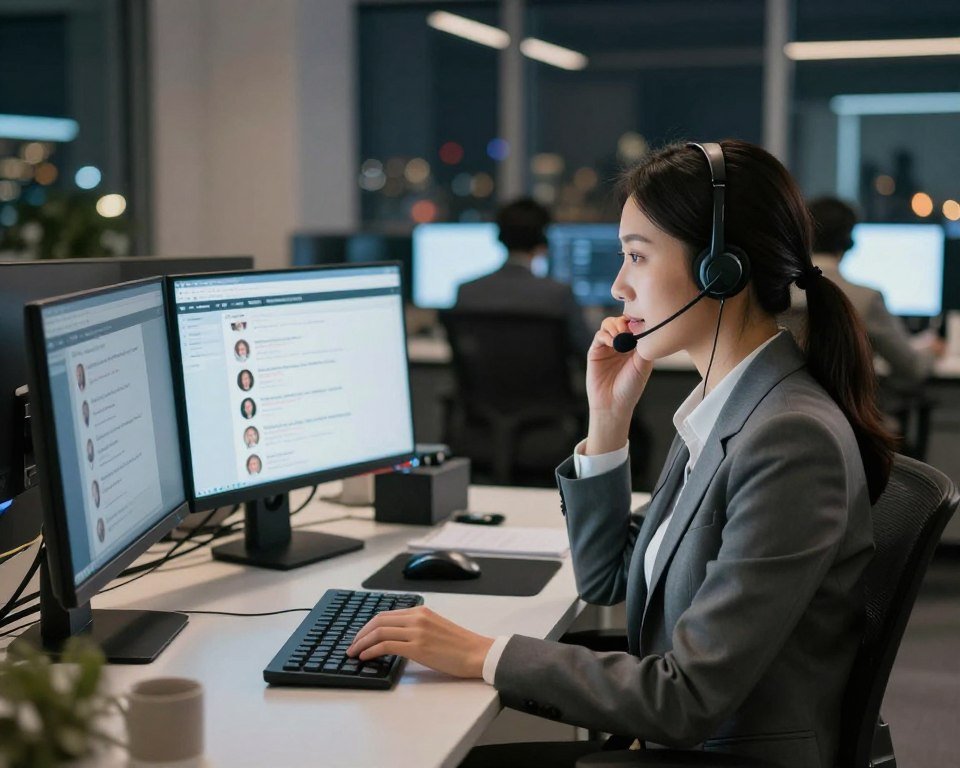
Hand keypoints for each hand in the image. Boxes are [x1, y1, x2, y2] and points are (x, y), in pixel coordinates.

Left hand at [346, 606, 493, 678]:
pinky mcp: (418, 647)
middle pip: (378, 621)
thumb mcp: (435, 628)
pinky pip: (386, 645)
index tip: (360, 636)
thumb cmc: (459, 645)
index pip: (385, 614)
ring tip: (354, 653)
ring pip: (379, 632)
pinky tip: (366, 657)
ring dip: (362, 643)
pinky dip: (371, 651)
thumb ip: (416, 628)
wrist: (477, 653)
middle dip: (360, 634)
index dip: (368, 626)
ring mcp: (417, 631)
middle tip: (351, 645)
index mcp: (420, 611)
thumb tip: (394, 638)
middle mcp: (417, 618)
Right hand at [585, 317, 653, 452]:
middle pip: (621, 321)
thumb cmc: (630, 388)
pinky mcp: (595, 351)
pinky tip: (612, 343)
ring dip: (614, 326)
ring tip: (619, 336)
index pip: (635, 325)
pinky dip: (605, 335)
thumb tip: (644, 327)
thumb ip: (644, 346)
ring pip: (609, 324)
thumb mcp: (643, 366)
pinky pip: (599, 335)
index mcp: (636, 346)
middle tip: (628, 329)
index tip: (640, 323)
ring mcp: (608, 347)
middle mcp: (622, 344)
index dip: (637, 320)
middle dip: (624, 321)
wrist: (613, 404)